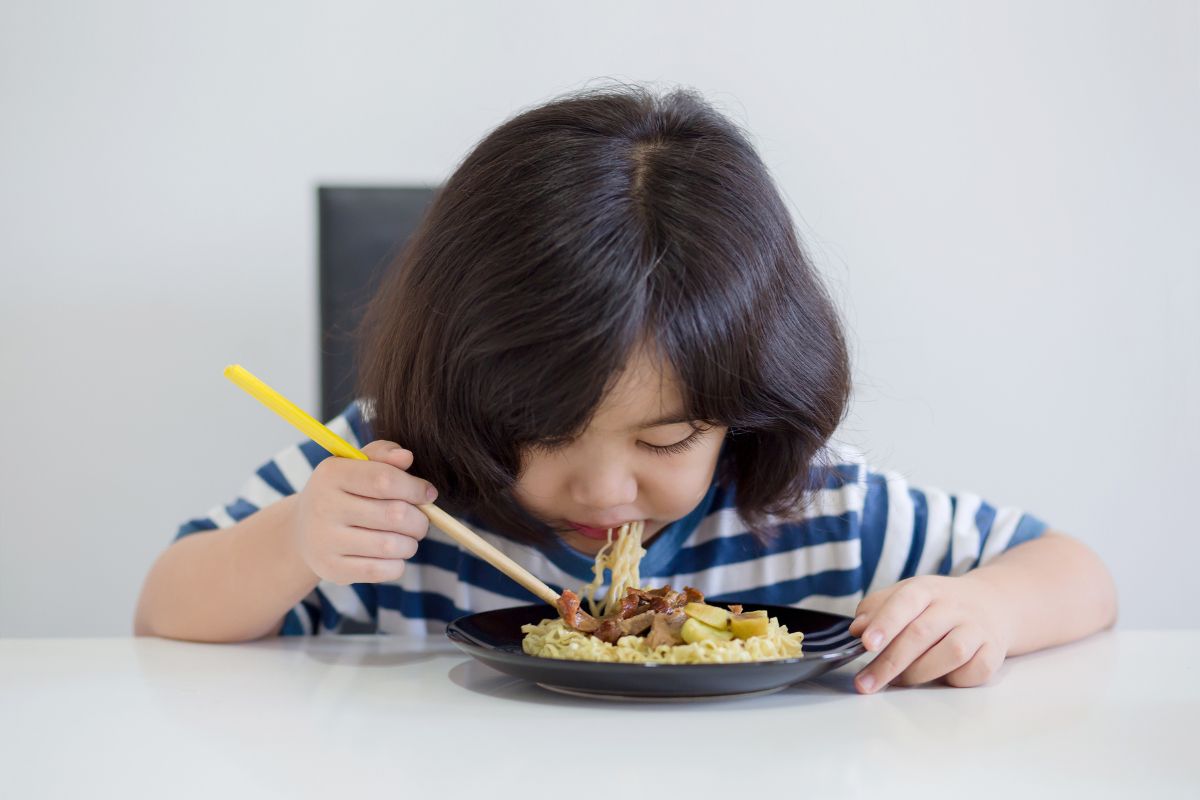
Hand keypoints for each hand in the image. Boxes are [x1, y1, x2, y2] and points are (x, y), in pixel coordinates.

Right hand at [293, 440, 437, 584]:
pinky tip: (392, 555)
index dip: (415, 488)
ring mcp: (325, 541)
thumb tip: (406, 457)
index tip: (428, 494)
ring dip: (410, 543)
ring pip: (392, 545)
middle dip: (419, 519)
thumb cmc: (343, 492)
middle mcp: (323, 507)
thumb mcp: (357, 465)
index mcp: (331, 474)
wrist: (304, 531)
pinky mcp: (332, 569)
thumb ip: (383, 454)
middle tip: (420, 521)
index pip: (385, 480)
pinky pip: (382, 570)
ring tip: (406, 538)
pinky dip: (397, 564)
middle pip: (394, 514)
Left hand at [848, 574, 1012, 692]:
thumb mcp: (905, 594)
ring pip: (951, 653)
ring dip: (919, 673)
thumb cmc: (937, 604)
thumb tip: (857, 629)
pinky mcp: (994, 652)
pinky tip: (939, 678)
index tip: (866, 644)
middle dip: (890, 662)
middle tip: (866, 682)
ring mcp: (977, 629)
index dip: (885, 623)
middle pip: (921, 633)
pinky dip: (954, 680)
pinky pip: (974, 671)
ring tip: (899, 680)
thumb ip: (876, 608)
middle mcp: (954, 606)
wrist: (991, 603)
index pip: (904, 601)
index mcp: (926, 588)